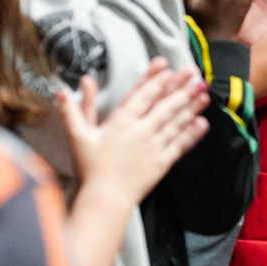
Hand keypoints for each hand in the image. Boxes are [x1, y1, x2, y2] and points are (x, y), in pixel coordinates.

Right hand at [58, 62, 207, 207]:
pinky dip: (192, 134)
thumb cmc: (90, 168)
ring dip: (191, 106)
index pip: (141, 95)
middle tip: (194, 73)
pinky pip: (180, 145)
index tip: (167, 66)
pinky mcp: (162, 163)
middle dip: (180, 87)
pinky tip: (202, 123)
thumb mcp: (78, 136)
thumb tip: (62, 90)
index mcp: (120, 122)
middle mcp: (140, 132)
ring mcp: (153, 147)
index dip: (155, 79)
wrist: (106, 199)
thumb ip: (74, 110)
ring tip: (203, 93)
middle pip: (164, 105)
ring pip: (175, 122)